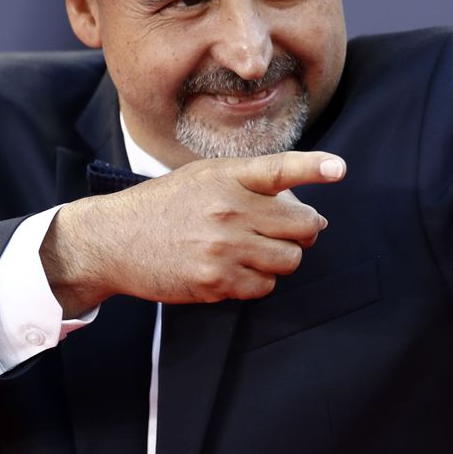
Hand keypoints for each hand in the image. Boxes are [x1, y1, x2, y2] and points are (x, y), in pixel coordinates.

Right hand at [41, 150, 346, 313]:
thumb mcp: (201, 178)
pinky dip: (257, 282)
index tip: (339, 169)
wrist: (113, 240)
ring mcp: (223, 246)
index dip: (314, 167)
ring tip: (253, 252)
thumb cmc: (162, 207)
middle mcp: (227, 208)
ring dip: (280, 260)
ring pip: (289, 261)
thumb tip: (311, 215)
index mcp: (225, 176)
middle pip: (301, 226)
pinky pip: (264, 286)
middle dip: (302, 233)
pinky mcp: (215, 280)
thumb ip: (251, 185)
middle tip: (284, 234)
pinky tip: (232, 271)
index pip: (279, 169)